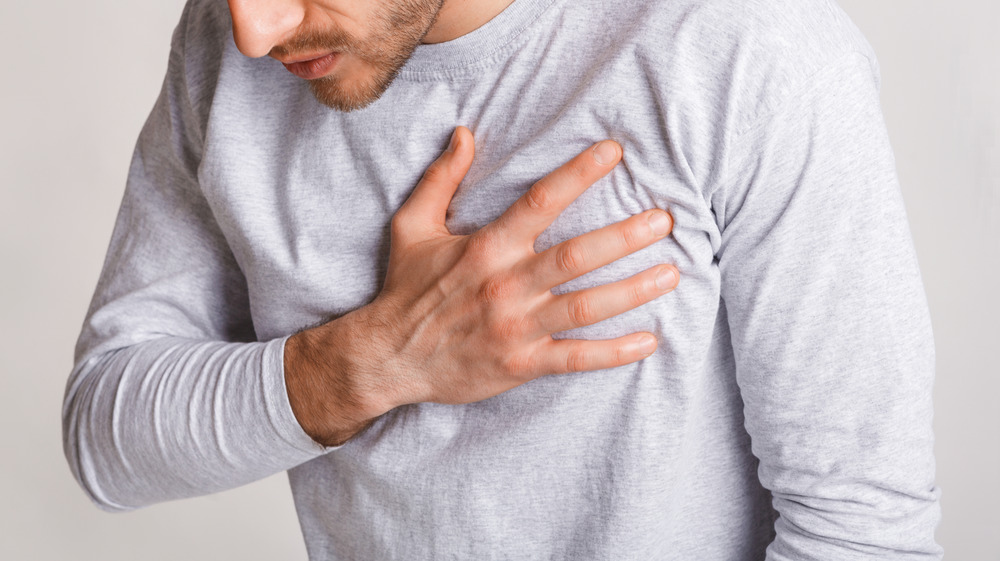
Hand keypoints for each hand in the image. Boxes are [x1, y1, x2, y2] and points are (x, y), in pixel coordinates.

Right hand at [285, 126, 677, 445]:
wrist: (388, 357)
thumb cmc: (405, 289)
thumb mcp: (412, 227)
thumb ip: (441, 179)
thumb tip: (464, 133)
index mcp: (485, 248)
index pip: (540, 203)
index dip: (579, 174)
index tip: (615, 153)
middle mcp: (504, 285)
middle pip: (575, 257)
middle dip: (624, 237)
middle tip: (665, 220)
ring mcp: (515, 328)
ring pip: (584, 307)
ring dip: (631, 290)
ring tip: (672, 272)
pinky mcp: (521, 364)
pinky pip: (575, 358)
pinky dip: (614, 353)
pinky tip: (649, 341)